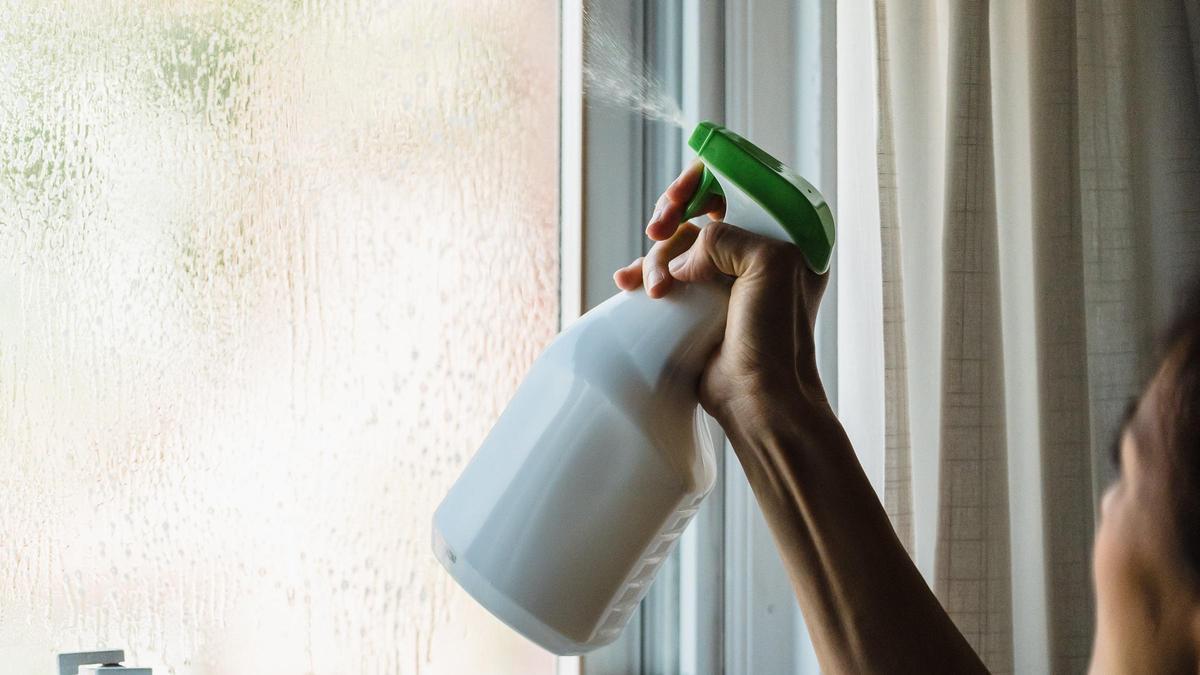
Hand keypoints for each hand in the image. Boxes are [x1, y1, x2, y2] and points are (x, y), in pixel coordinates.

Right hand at [613, 162, 830, 428]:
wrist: (757, 397)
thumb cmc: (776, 337)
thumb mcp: (768, 265)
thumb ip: (726, 236)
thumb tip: (685, 256)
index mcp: (785, 235)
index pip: (740, 184)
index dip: (704, 183)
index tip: (679, 201)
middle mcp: (755, 250)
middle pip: (700, 208)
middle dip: (672, 216)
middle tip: (656, 232)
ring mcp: (724, 277)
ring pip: (677, 242)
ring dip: (656, 257)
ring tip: (654, 288)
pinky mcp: (698, 302)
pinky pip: (664, 272)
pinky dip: (644, 273)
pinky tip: (629, 283)